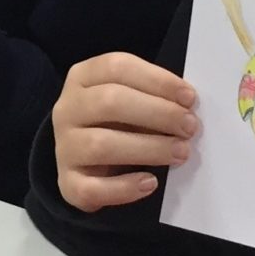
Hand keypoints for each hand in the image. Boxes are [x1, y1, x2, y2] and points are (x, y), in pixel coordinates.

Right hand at [51, 52, 198, 210]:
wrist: (85, 162)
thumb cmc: (117, 123)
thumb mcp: (131, 100)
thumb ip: (153, 97)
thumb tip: (187, 108)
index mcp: (82, 78)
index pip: (116, 67)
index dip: (156, 80)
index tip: (189, 98)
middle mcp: (67, 109)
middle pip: (109, 102)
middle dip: (158, 113)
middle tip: (189, 126)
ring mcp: (64, 147)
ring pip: (101, 144)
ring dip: (148, 148)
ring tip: (180, 153)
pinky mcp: (68, 183)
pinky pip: (92, 188)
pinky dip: (124, 187)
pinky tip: (150, 183)